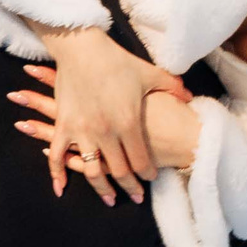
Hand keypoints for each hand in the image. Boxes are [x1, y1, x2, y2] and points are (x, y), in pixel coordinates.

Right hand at [9, 69, 194, 205]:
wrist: (82, 48)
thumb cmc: (116, 60)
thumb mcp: (150, 73)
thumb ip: (172, 87)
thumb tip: (189, 96)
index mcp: (129, 123)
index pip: (141, 160)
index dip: (147, 174)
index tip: (150, 179)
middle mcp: (106, 132)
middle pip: (119, 171)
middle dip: (130, 187)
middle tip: (136, 196)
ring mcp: (83, 131)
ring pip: (92, 171)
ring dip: (101, 189)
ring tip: (109, 198)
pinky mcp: (64, 125)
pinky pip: (58, 156)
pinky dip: (58, 174)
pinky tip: (62, 189)